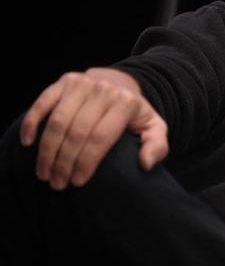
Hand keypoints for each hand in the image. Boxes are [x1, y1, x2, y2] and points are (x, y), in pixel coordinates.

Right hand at [19, 68, 167, 189]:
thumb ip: (157, 146)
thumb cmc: (134, 114)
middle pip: (77, 132)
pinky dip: (32, 123)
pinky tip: (28, 144)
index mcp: (126, 103)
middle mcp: (103, 90)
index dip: (86, 162)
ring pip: (58, 122)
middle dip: (64, 162)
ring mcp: (82, 84)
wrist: (121, 84)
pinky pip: (43, 103)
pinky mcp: (64, 81)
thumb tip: (145, 163)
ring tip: (45, 173)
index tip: (77, 182)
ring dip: (47, 151)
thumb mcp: (154, 127)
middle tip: (58, 184)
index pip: (100, 138)